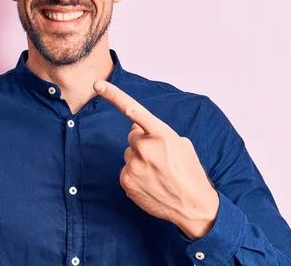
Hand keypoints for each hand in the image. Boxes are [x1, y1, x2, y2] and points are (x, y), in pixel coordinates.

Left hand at [93, 80, 218, 239]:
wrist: (192, 205)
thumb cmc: (189, 172)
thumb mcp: (181, 144)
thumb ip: (157, 132)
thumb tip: (135, 129)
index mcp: (161, 134)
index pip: (133, 110)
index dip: (114, 95)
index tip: (98, 85)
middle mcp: (145, 148)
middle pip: (132, 136)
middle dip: (143, 143)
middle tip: (160, 158)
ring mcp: (134, 165)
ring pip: (129, 154)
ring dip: (140, 159)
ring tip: (158, 172)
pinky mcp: (126, 181)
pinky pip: (126, 170)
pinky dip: (136, 174)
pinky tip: (151, 182)